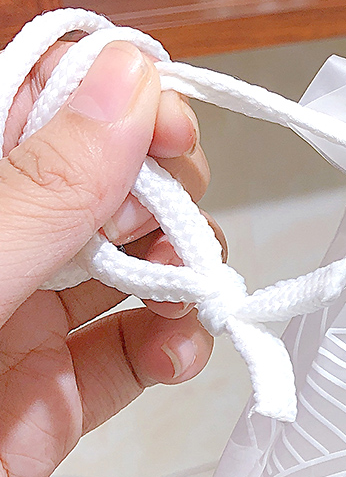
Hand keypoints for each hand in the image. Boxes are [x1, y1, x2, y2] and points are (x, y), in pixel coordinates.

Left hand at [0, 41, 216, 476]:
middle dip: (163, 194)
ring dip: (183, 272)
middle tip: (173, 228)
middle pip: (107, 181)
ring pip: (134, 263)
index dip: (116, 100)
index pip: (44, 105)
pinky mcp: (56, 395)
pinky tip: (178, 354)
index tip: (172, 129)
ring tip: (190, 300)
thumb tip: (131, 81)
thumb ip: (46, 187)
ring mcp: (24, 320)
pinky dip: (176, 346)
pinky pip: (135, 351)